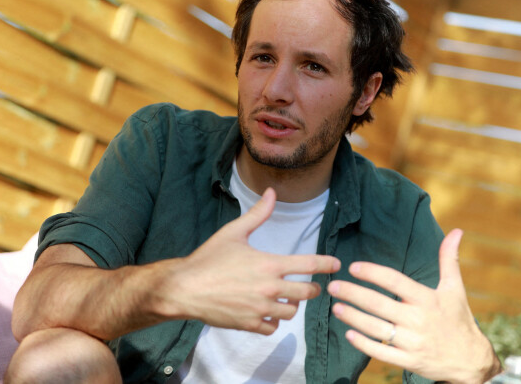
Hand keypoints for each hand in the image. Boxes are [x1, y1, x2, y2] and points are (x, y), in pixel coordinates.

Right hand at [162, 188, 340, 334]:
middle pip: (307, 293)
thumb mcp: (233, 232)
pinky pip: (273, 327)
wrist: (184, 288)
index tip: (336, 265)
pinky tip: (266, 311)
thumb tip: (272, 193)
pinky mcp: (249, 324)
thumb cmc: (208, 258)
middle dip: (312, 288)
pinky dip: (273, 320)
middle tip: (309, 285)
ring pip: (291, 312)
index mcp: (269, 264)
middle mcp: (269, 288)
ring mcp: (260, 309)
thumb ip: (258, 214)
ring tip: (284, 297)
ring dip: (291, 304)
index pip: (309, 265)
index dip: (327, 264)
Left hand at [327, 229, 500, 383]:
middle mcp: (418, 320)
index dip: (373, 273)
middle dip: (353, 294)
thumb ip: (449, 259)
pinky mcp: (409, 361)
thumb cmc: (459, 319)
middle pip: (379, 304)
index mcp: (427, 299)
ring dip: (353, 317)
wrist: (471, 361)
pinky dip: (364, 344)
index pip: (395, 281)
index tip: (353, 267)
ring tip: (336, 307)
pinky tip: (348, 334)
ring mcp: (412, 342)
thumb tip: (456, 231)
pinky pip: (382, 353)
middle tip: (333, 286)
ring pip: (376, 328)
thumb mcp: (455, 288)